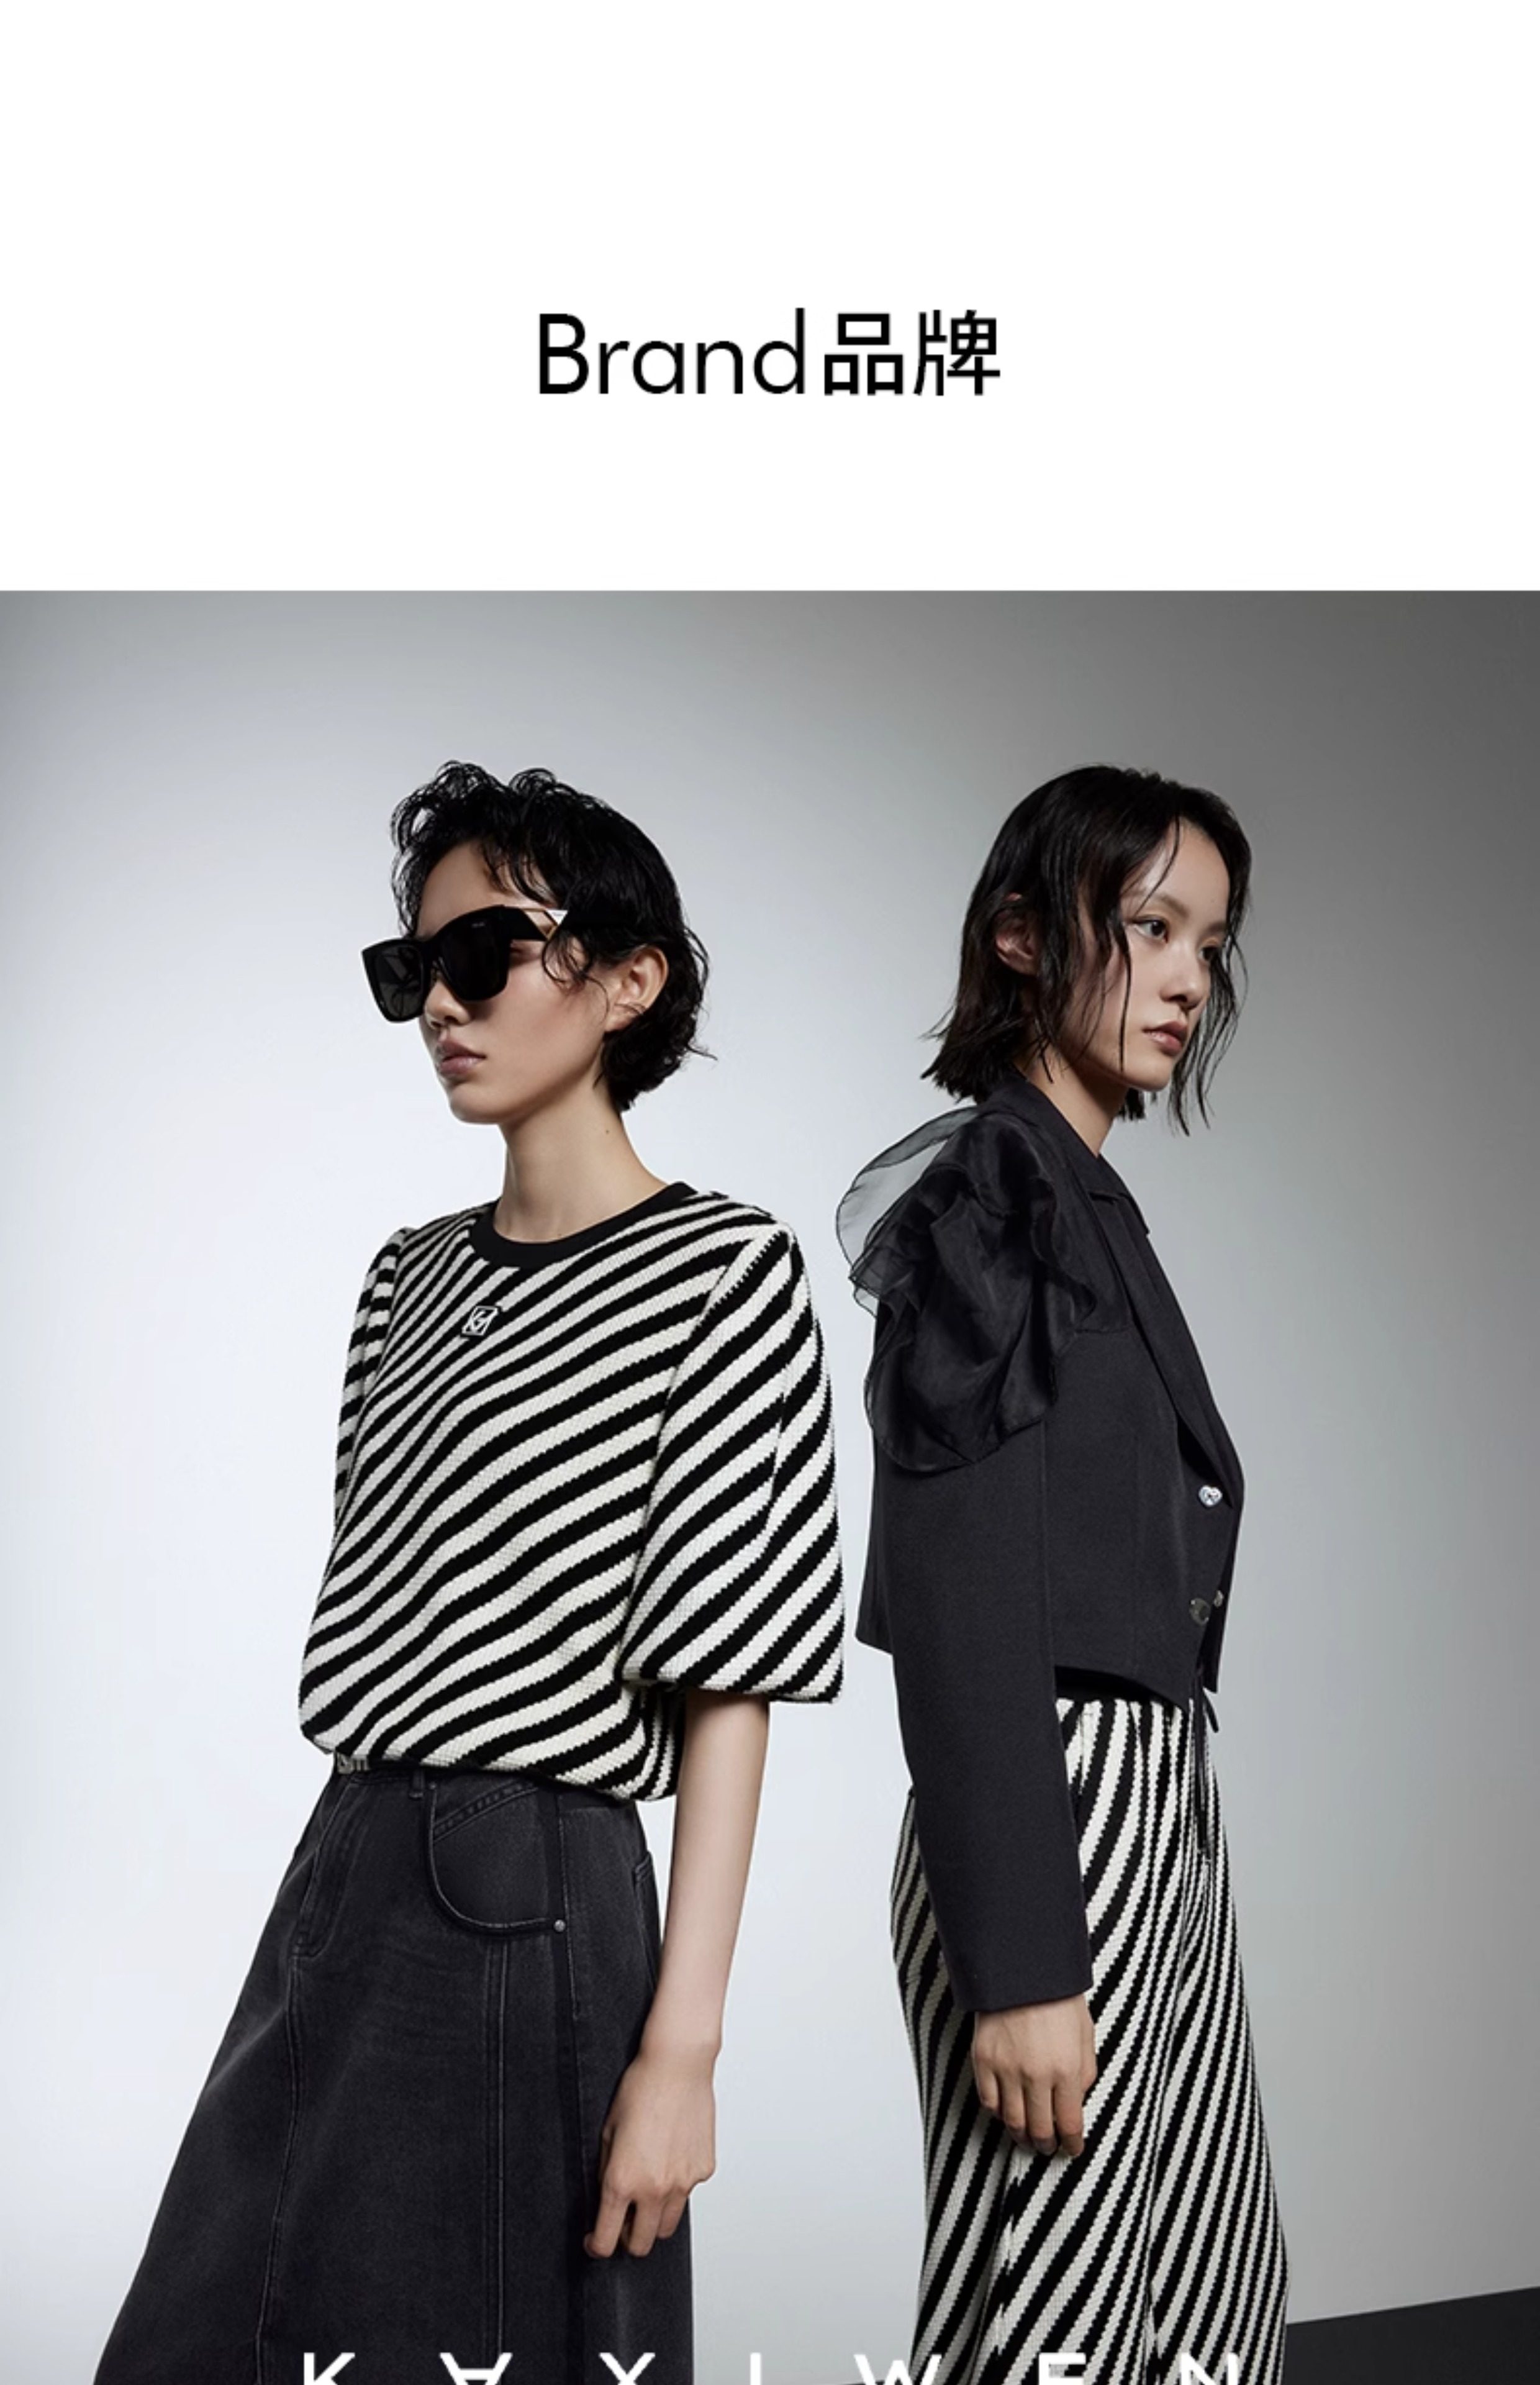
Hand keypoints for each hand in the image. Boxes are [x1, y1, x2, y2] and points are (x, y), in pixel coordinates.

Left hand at [584, 2042, 716, 2257]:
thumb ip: (606, 2172)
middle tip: (622, 2219)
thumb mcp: (608, 2132)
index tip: (595, 2241)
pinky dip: (677, 2187)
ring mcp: (683, 2183)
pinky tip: (671, 2157)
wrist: (677, 2065)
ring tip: (648, 2192)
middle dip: (627, 2238)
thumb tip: (606, 2201)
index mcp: (622, 2182)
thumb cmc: (639, 2090)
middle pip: (640, 2245)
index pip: (607, 2241)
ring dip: (654, 2219)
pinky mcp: (703, 2170)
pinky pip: (687, 2194)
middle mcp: (654, 2189)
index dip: (597, 2246)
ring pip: (667, 2227)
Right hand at [971, 1994, 1096, 2156]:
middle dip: (1046, 2145)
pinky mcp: (983, 2060)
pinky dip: (998, 2113)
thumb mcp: (1085, 2035)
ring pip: (1013, 2121)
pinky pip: (988, 2102)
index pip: (1070, 2124)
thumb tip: (1077, 2102)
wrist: (1021, 1967)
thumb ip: (1084, 2073)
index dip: (1072, 2144)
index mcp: (1067, 2069)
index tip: (1072, 2149)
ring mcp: (1007, 2069)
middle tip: (1048, 2148)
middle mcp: (1036, 2075)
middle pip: (1040, 2130)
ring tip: (1027, 2137)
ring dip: (1021, 2135)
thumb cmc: (1058, 1996)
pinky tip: (1006, 2112)